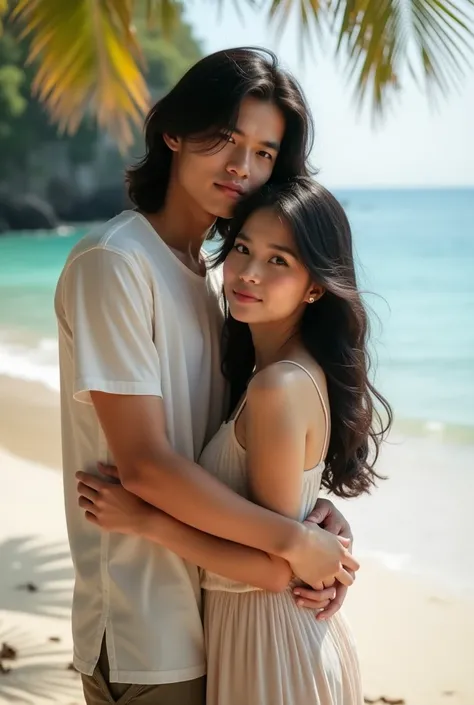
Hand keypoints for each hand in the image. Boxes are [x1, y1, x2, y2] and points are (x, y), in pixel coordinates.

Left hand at [76, 464, 152, 534]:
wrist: (142, 519)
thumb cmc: (137, 498)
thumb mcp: (126, 482)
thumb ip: (112, 472)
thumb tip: (98, 465)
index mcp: (105, 488)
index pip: (87, 480)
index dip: (81, 476)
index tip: (78, 474)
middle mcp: (99, 500)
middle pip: (82, 490)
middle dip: (81, 485)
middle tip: (83, 485)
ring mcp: (98, 512)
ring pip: (82, 503)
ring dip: (84, 497)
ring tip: (88, 497)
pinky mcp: (100, 523)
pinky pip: (87, 515)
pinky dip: (89, 510)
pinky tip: (93, 509)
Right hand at [298, 499, 353, 617]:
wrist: (295, 540)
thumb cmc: (309, 532)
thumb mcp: (327, 533)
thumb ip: (340, 540)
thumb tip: (348, 542)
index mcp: (341, 553)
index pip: (355, 565)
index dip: (351, 567)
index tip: (345, 566)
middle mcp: (336, 566)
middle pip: (349, 580)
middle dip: (344, 579)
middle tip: (335, 576)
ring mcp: (326, 575)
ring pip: (332, 585)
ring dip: (327, 582)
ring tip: (319, 576)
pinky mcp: (314, 581)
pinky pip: (319, 589)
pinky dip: (315, 586)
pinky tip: (310, 579)